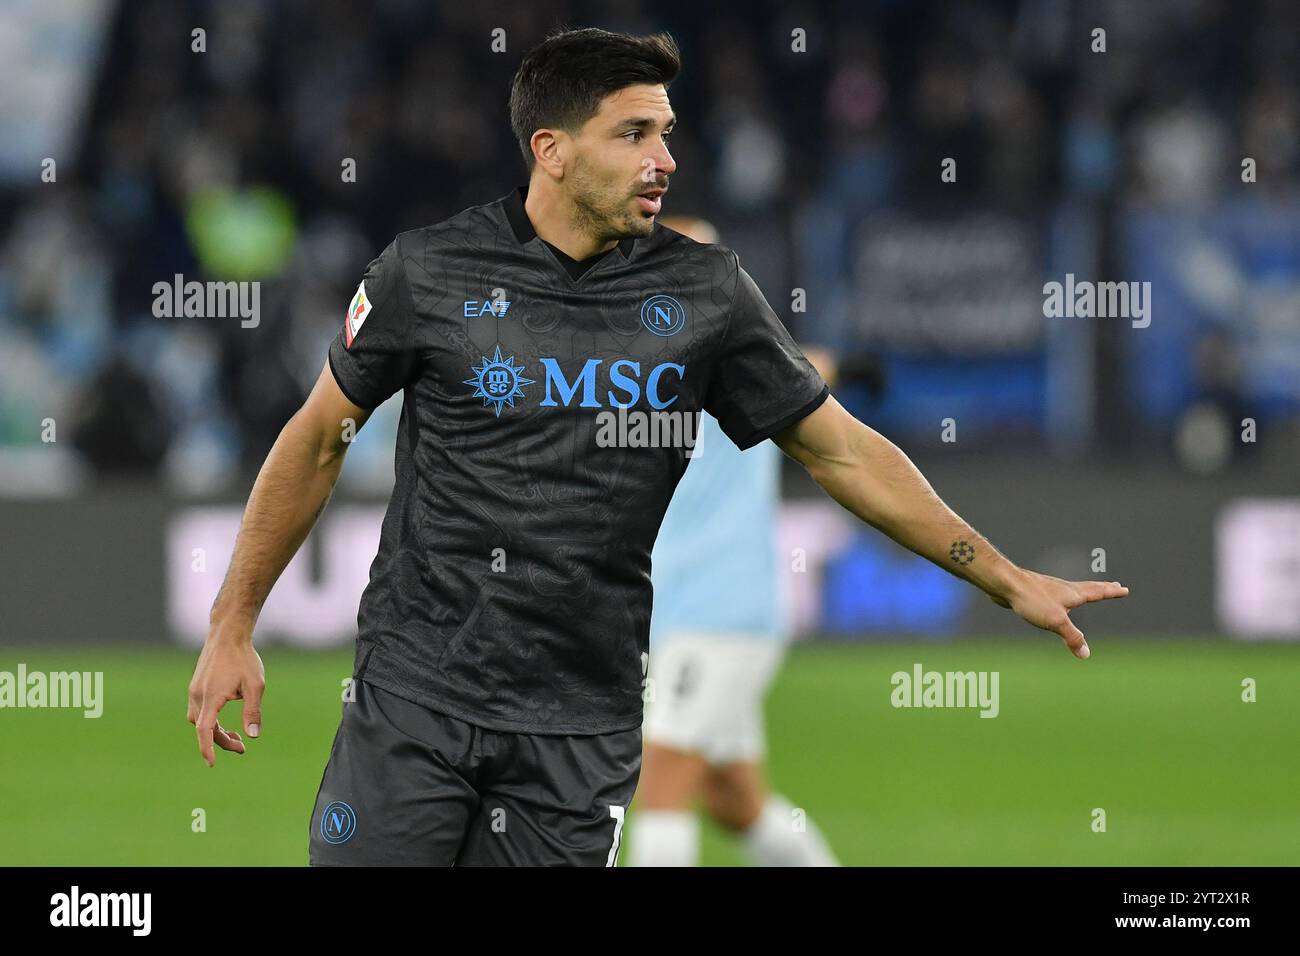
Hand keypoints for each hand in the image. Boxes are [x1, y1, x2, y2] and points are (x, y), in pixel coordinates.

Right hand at [187, 618, 265, 766]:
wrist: (227, 634)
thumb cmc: (244, 658)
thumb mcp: (255, 686)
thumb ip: (253, 712)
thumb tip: (253, 736)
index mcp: (211, 697)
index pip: (205, 730)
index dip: (208, 748)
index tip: (212, 763)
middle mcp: (198, 695)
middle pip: (204, 728)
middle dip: (220, 741)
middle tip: (241, 748)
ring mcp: (194, 690)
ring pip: (199, 720)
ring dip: (214, 731)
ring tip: (235, 735)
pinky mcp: (195, 686)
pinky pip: (199, 710)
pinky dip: (210, 720)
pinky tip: (224, 720)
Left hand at [993, 570, 1128, 658]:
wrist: (1005, 584)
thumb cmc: (1032, 599)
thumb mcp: (1056, 622)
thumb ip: (1072, 637)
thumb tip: (1086, 654)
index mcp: (1073, 593)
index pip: (1098, 592)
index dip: (1112, 592)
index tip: (1124, 589)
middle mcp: (1063, 588)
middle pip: (1088, 587)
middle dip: (1103, 587)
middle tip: (1114, 584)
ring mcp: (1049, 589)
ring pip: (1071, 589)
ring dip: (1083, 590)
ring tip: (1086, 592)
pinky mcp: (1036, 592)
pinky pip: (1055, 595)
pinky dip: (1063, 596)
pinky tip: (1055, 600)